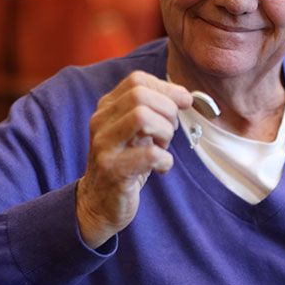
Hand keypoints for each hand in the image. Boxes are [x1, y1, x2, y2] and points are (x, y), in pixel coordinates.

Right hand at [76, 71, 192, 247]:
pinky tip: (161, 168)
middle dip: (167, 110)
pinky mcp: (113, 170)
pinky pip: (150, 154)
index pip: (137, 80)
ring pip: (141, 117)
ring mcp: (104, 146)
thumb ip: (155, 110)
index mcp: (107, 108)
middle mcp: (101, 122)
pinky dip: (165, 160)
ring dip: (165, 132)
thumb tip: (185, 96)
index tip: (183, 103)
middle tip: (169, 131)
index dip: (167, 88)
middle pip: (140, 95)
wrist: (100, 203)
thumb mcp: (137, 131)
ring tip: (163, 147)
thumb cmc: (126, 163)